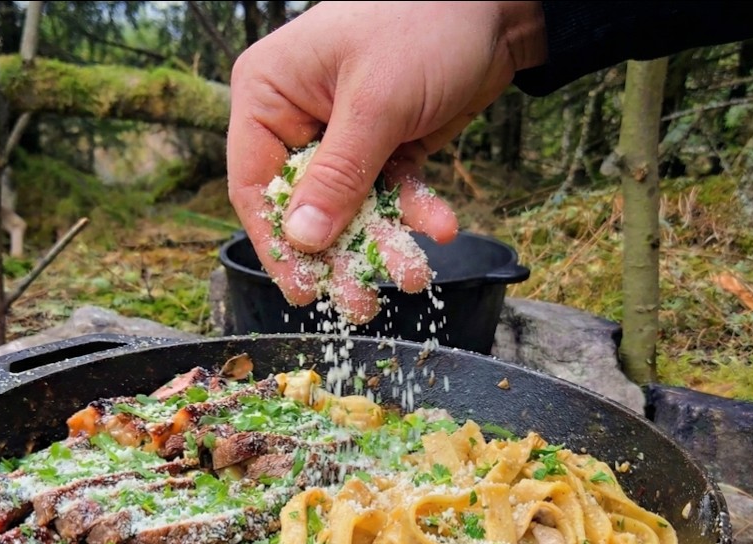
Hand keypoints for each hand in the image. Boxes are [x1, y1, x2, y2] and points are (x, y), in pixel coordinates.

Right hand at [227, 1, 546, 322]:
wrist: (497, 2)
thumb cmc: (423, 24)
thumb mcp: (375, 105)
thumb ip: (338, 177)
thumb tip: (302, 240)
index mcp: (269, 94)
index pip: (255, 185)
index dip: (278, 242)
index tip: (302, 290)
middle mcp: (298, 116)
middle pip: (306, 205)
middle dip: (339, 254)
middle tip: (362, 303)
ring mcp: (343, 132)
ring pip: (352, 206)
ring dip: (383, 241)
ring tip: (413, 276)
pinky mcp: (386, 143)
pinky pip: (390, 191)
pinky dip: (414, 211)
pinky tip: (441, 226)